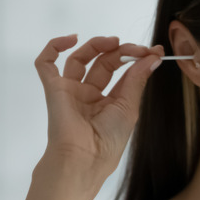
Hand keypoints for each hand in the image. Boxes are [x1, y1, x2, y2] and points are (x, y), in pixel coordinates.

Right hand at [33, 34, 162, 185]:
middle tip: (136, 48)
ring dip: (96, 45)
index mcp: (110, 102)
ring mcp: (71, 91)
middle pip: (103, 62)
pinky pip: (46, 64)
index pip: (122, 72)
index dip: (137, 59)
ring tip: (112, 41)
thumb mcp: (129, 107)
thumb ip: (137, 80)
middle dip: (121, 51)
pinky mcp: (54, 89)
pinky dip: (54, 47)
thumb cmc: (108, 142)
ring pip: (80, 58)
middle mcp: (90, 95)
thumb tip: (153, 57)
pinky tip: (70, 39)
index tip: (154, 51)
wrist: (83, 159)